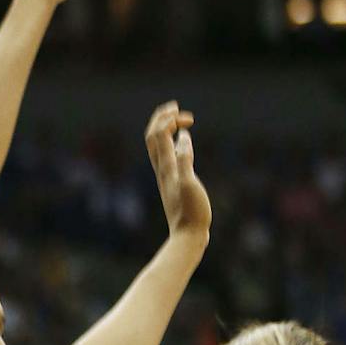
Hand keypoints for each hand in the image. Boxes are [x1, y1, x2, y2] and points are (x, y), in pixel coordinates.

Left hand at [145, 101, 210, 242]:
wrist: (187, 236)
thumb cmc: (192, 213)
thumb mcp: (190, 184)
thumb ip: (185, 159)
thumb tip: (184, 136)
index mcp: (166, 167)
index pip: (160, 134)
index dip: (170, 120)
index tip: (188, 118)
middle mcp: (162, 169)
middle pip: (153, 136)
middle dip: (162, 118)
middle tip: (176, 108)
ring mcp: (166, 176)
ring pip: (157, 146)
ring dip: (164, 129)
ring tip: (177, 120)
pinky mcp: (172, 183)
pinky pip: (167, 156)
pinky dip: (172, 143)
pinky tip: (183, 144)